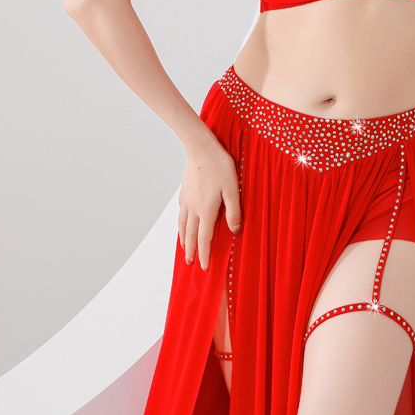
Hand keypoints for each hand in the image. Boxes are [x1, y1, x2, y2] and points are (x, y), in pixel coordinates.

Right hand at [177, 136, 241, 270]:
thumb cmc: (219, 166)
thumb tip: (234, 231)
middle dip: (191, 250)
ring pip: (183, 224)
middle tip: (190, 263)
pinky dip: (180, 222)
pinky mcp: (184, 191)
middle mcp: (193, 208)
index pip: (204, 238)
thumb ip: (234, 211)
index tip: (203, 267)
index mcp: (206, 210)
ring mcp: (187, 199)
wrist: (201, 148)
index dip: (204, 254)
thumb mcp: (232, 189)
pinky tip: (182, 222)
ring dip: (183, 238)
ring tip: (184, 247)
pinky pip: (181, 212)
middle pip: (191, 235)